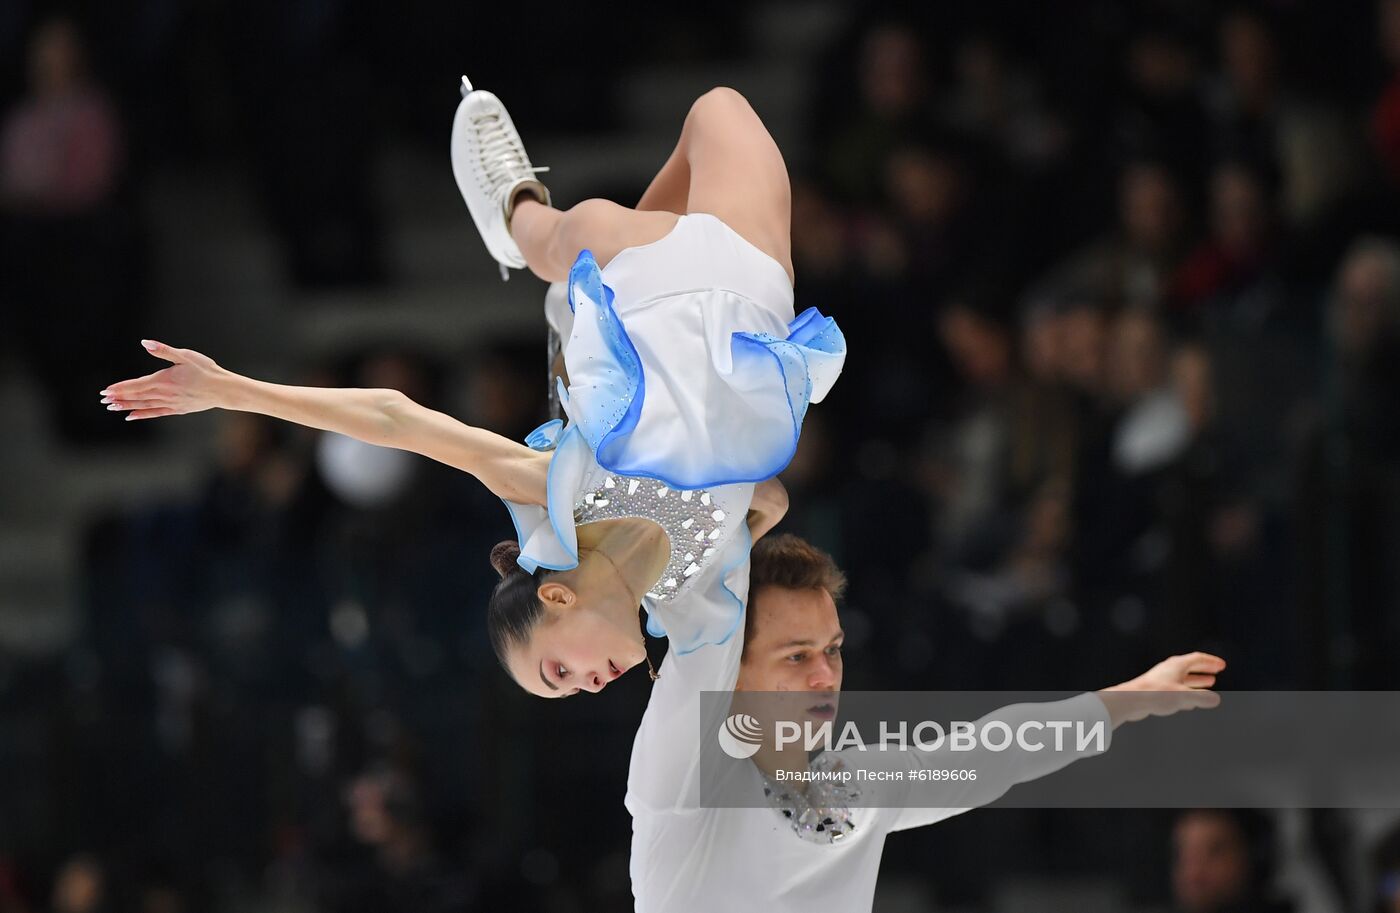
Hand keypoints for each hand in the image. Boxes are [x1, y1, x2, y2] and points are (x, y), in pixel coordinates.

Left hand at [100, 340, 232, 420]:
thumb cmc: (206, 370)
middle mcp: (165, 393)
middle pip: (137, 396)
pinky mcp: (177, 409)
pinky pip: (155, 412)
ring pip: (144, 405)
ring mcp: (170, 403)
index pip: (136, 384)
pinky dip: (142, 414)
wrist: (223, 389)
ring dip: (127, 406)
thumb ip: (163, 350)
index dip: (120, 388)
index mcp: (164, 379)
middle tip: (103, 400)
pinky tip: (131, 416)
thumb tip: (145, 343)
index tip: (106, 390)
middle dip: (119, 397)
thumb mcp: (185, 355)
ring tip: (112, 407)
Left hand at [1097, 651, 1225, 726]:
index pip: (1198, 659)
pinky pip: (1177, 687)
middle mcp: (1170, 669)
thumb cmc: (1155, 694)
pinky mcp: (1157, 689)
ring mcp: (1162, 678)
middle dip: (1205, 668)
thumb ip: (1201, 698)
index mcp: (1177, 665)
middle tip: (1217, 671)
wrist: (1130, 700)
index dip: (1211, 662)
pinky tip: (1191, 700)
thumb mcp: (1182, 696)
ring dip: (1198, 679)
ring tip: (1210, 682)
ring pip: (1184, 677)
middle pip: (1191, 665)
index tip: (1222, 665)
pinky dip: (1188, 690)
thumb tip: (1215, 700)